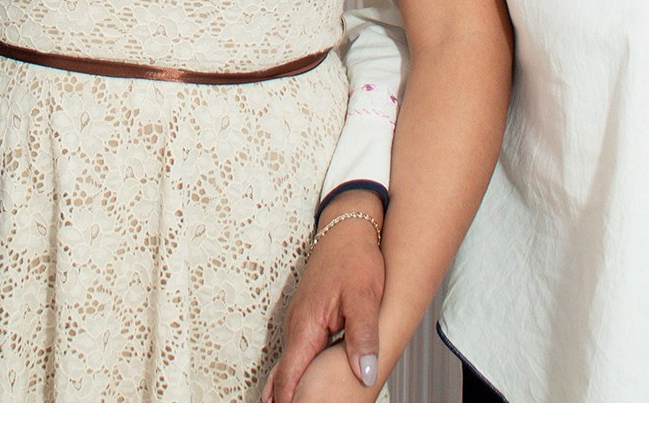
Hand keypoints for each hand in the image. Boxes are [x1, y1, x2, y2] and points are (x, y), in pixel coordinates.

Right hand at [263, 197, 384, 401]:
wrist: (348, 229)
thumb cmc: (356, 260)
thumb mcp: (365, 299)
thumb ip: (363, 336)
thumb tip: (364, 373)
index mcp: (306, 327)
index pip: (290, 378)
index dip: (291, 404)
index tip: (292, 421)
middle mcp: (295, 327)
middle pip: (284, 377)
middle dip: (286, 404)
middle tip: (288, 422)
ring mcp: (298, 323)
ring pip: (288, 367)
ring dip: (289, 392)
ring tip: (293, 414)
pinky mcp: (305, 320)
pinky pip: (295, 355)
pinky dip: (294, 376)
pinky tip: (300, 388)